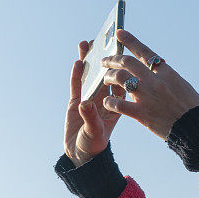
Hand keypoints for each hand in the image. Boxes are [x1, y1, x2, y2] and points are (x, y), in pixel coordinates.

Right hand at [63, 40, 125, 166]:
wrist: (81, 155)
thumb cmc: (94, 145)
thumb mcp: (95, 132)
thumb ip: (90, 118)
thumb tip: (85, 104)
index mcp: (116, 105)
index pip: (121, 84)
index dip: (121, 69)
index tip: (122, 53)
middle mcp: (104, 99)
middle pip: (105, 75)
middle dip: (104, 59)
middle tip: (104, 42)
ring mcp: (89, 99)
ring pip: (90, 76)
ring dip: (89, 61)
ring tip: (87, 44)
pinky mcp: (75, 101)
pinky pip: (77, 85)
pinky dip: (77, 74)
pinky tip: (77, 62)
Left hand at [100, 29, 198, 138]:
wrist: (196, 127)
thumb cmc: (192, 108)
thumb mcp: (182, 86)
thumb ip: (165, 78)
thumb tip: (152, 73)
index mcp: (167, 73)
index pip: (145, 52)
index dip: (130, 41)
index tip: (120, 33)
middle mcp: (155, 81)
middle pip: (127, 62)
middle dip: (113, 60)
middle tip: (105, 61)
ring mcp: (147, 96)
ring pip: (120, 78)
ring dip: (109, 77)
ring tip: (106, 81)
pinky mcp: (141, 114)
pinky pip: (118, 104)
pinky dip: (110, 102)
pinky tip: (108, 102)